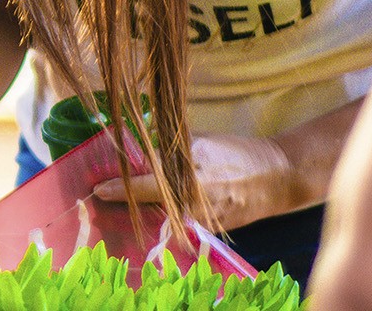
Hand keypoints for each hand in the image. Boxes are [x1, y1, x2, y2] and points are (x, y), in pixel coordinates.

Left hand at [94, 132, 298, 230]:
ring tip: (120, 208)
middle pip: (148, 205)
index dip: (120, 186)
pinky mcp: (208, 231)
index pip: (147, 181)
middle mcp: (194, 196)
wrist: (274, 177)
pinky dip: (161, 222)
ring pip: (160, 220)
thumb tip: (135, 150)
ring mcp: (202, 217)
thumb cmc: (233, 152)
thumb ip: (167, 150)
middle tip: (100, 199)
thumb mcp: (199, 141)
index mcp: (191, 169)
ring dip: (141, 214)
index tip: (98, 189)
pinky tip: (148, 217)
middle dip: (125, 203)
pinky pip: (177, 229)